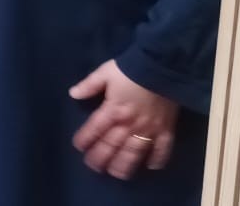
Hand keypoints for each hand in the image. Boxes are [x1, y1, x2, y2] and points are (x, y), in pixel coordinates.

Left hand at [70, 59, 179, 179]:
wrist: (163, 65)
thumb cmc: (132, 68)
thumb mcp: (106, 72)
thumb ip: (89, 84)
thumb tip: (72, 94)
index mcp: (112, 110)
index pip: (94, 130)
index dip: (84, 140)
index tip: (79, 147)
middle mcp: (129, 124)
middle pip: (112, 146)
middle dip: (101, 158)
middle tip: (94, 166)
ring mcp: (148, 129)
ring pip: (134, 153)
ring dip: (125, 165)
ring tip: (117, 174)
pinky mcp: (166, 129)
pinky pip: (163, 149)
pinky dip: (158, 159)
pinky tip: (151, 166)